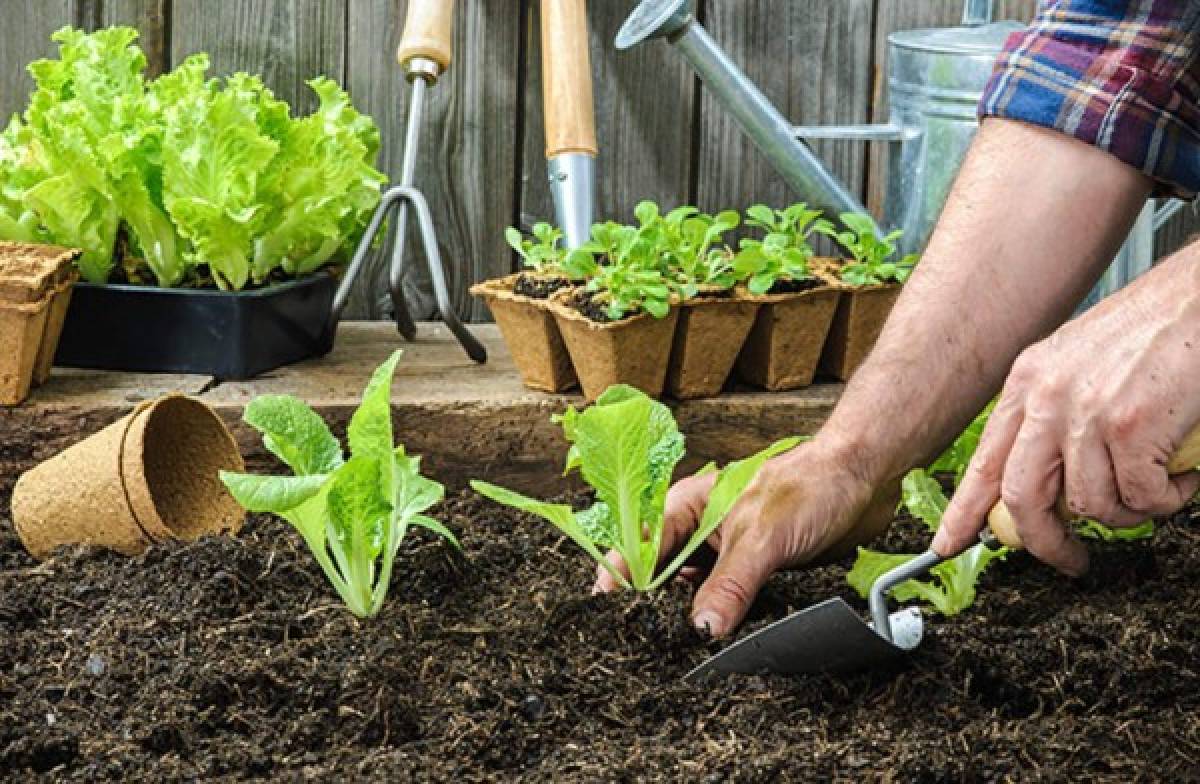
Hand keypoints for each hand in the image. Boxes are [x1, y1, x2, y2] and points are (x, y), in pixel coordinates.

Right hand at [592, 439, 898, 637]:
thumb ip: (730, 585)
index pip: (638, 550)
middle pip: (660, 577)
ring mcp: (724, 553)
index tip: (610, 619)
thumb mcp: (762, 538)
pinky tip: (719, 642)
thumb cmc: (809, 485)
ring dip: (689, 619)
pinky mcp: (751, 572)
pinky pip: (725, 603)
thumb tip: (702, 630)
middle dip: (652, 609)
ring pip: (692, 594)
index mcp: (686, 508)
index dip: (621, 584)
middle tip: (646, 645)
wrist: (862, 479)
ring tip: (677, 651)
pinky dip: (720, 622)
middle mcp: (699, 531)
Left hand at [933, 254, 1199, 574]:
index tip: (948, 545)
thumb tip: (1047, 483)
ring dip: (1128, 513)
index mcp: (1028, 382)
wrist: (1199, 297)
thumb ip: (1054, 418)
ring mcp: (1087, 411)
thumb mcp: (1080, 366)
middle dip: (1045, 542)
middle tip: (1070, 561)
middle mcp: (1047, 396)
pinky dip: (1167, 499)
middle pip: (1022, 497)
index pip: (984, 462)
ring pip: (1090, 505)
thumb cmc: (1155, 330)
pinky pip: (1141, 497)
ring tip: (1154, 490)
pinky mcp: (1132, 426)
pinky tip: (1181, 477)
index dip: (964, 512)